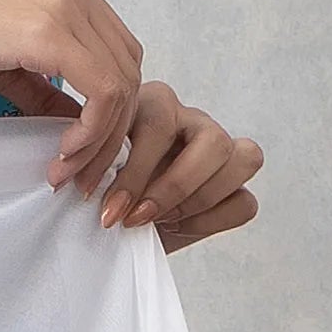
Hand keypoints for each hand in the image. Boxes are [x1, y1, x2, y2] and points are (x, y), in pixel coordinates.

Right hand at [0, 0, 263, 241]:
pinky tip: (63, 154)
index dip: (113, 105)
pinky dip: (91, 132)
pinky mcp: (51, 32)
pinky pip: (101, 92)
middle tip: (86, 174)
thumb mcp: (6, 60)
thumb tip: (81, 124)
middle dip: (114, 128)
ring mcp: (66, 3)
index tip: (85, 151)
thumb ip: (49, 86)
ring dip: (101, 139)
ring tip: (69, 171)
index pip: (117, 48)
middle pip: (128, 66)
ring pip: (121, 83)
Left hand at [90, 76, 264, 245]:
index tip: (110, 210)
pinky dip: (213, 221)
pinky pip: (245, 201)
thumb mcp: (89, 173)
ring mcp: (218, 150)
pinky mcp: (233, 185)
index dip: (135, 174)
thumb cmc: (100, 188)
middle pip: (213, 140)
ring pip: (246, 159)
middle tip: (138, 216)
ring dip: (199, 200)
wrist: (113, 218)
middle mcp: (191, 121)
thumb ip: (94, 166)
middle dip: (175, 187)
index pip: (160, 126)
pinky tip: (178, 226)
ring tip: (162, 220)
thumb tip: (86, 180)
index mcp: (154, 105)